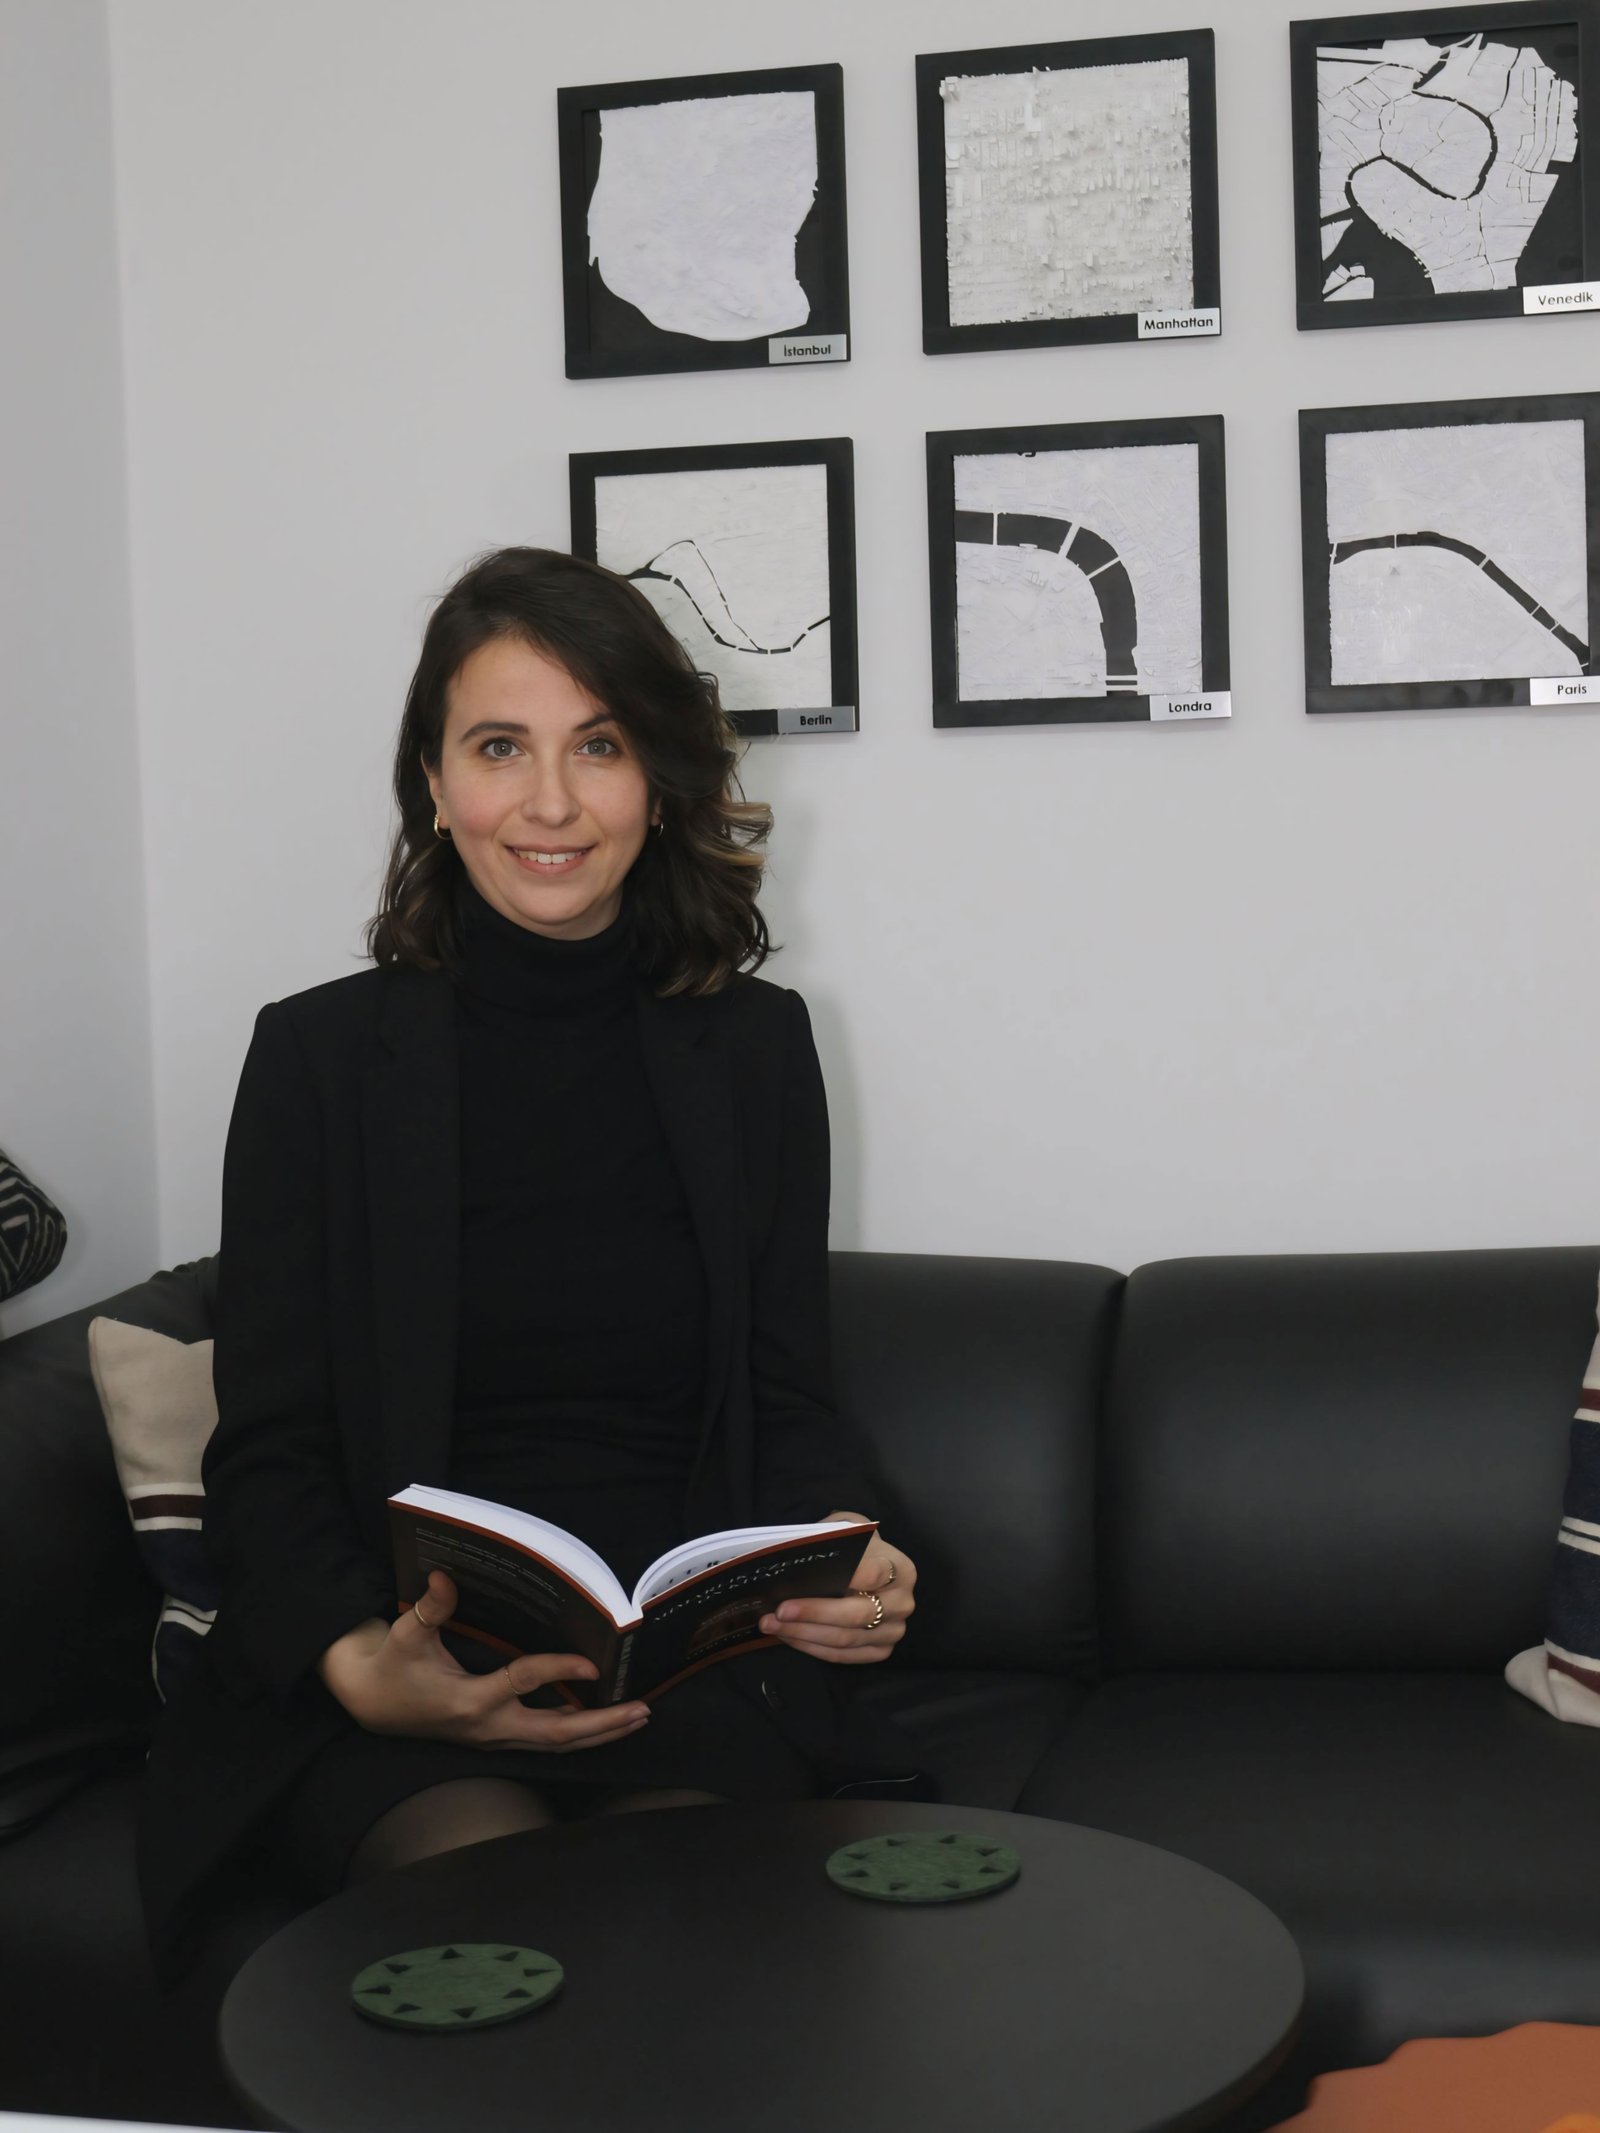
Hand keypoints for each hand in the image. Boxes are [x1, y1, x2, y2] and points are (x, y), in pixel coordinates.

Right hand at [316, 1569, 653, 1750]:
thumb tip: (444, 1577)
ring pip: (555, 1744)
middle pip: (556, 1734)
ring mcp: (495, 1738)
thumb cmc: (393, 1665)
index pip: (522, 1683)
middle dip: (602, 1724)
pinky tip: (604, 1722)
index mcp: (469, 1701)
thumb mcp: (406, 1634)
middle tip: (641, 1709)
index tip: (593, 1663)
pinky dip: (578, 1733)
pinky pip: (545, 1741)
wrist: (373, 1704)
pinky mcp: (498, 1738)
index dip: (558, 1671)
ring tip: (638, 1717)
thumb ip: (430, 1610)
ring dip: (598, 1732)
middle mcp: (489, 1728)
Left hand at [756, 1511, 914, 1664]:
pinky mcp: (880, 1651)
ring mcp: (893, 1631)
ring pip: (845, 1639)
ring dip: (804, 1634)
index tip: (813, 1577)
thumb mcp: (848, 1531)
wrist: (872, 1567)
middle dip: (814, 1613)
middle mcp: (903, 1603)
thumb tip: (801, 1555)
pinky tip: (789, 1636)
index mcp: (901, 1569)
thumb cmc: (855, 1548)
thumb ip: (832, 1539)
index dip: (848, 1577)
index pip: (875, 1574)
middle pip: (857, 1614)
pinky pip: (843, 1656)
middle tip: (779, 1610)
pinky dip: (812, 1648)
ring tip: (772, 1624)